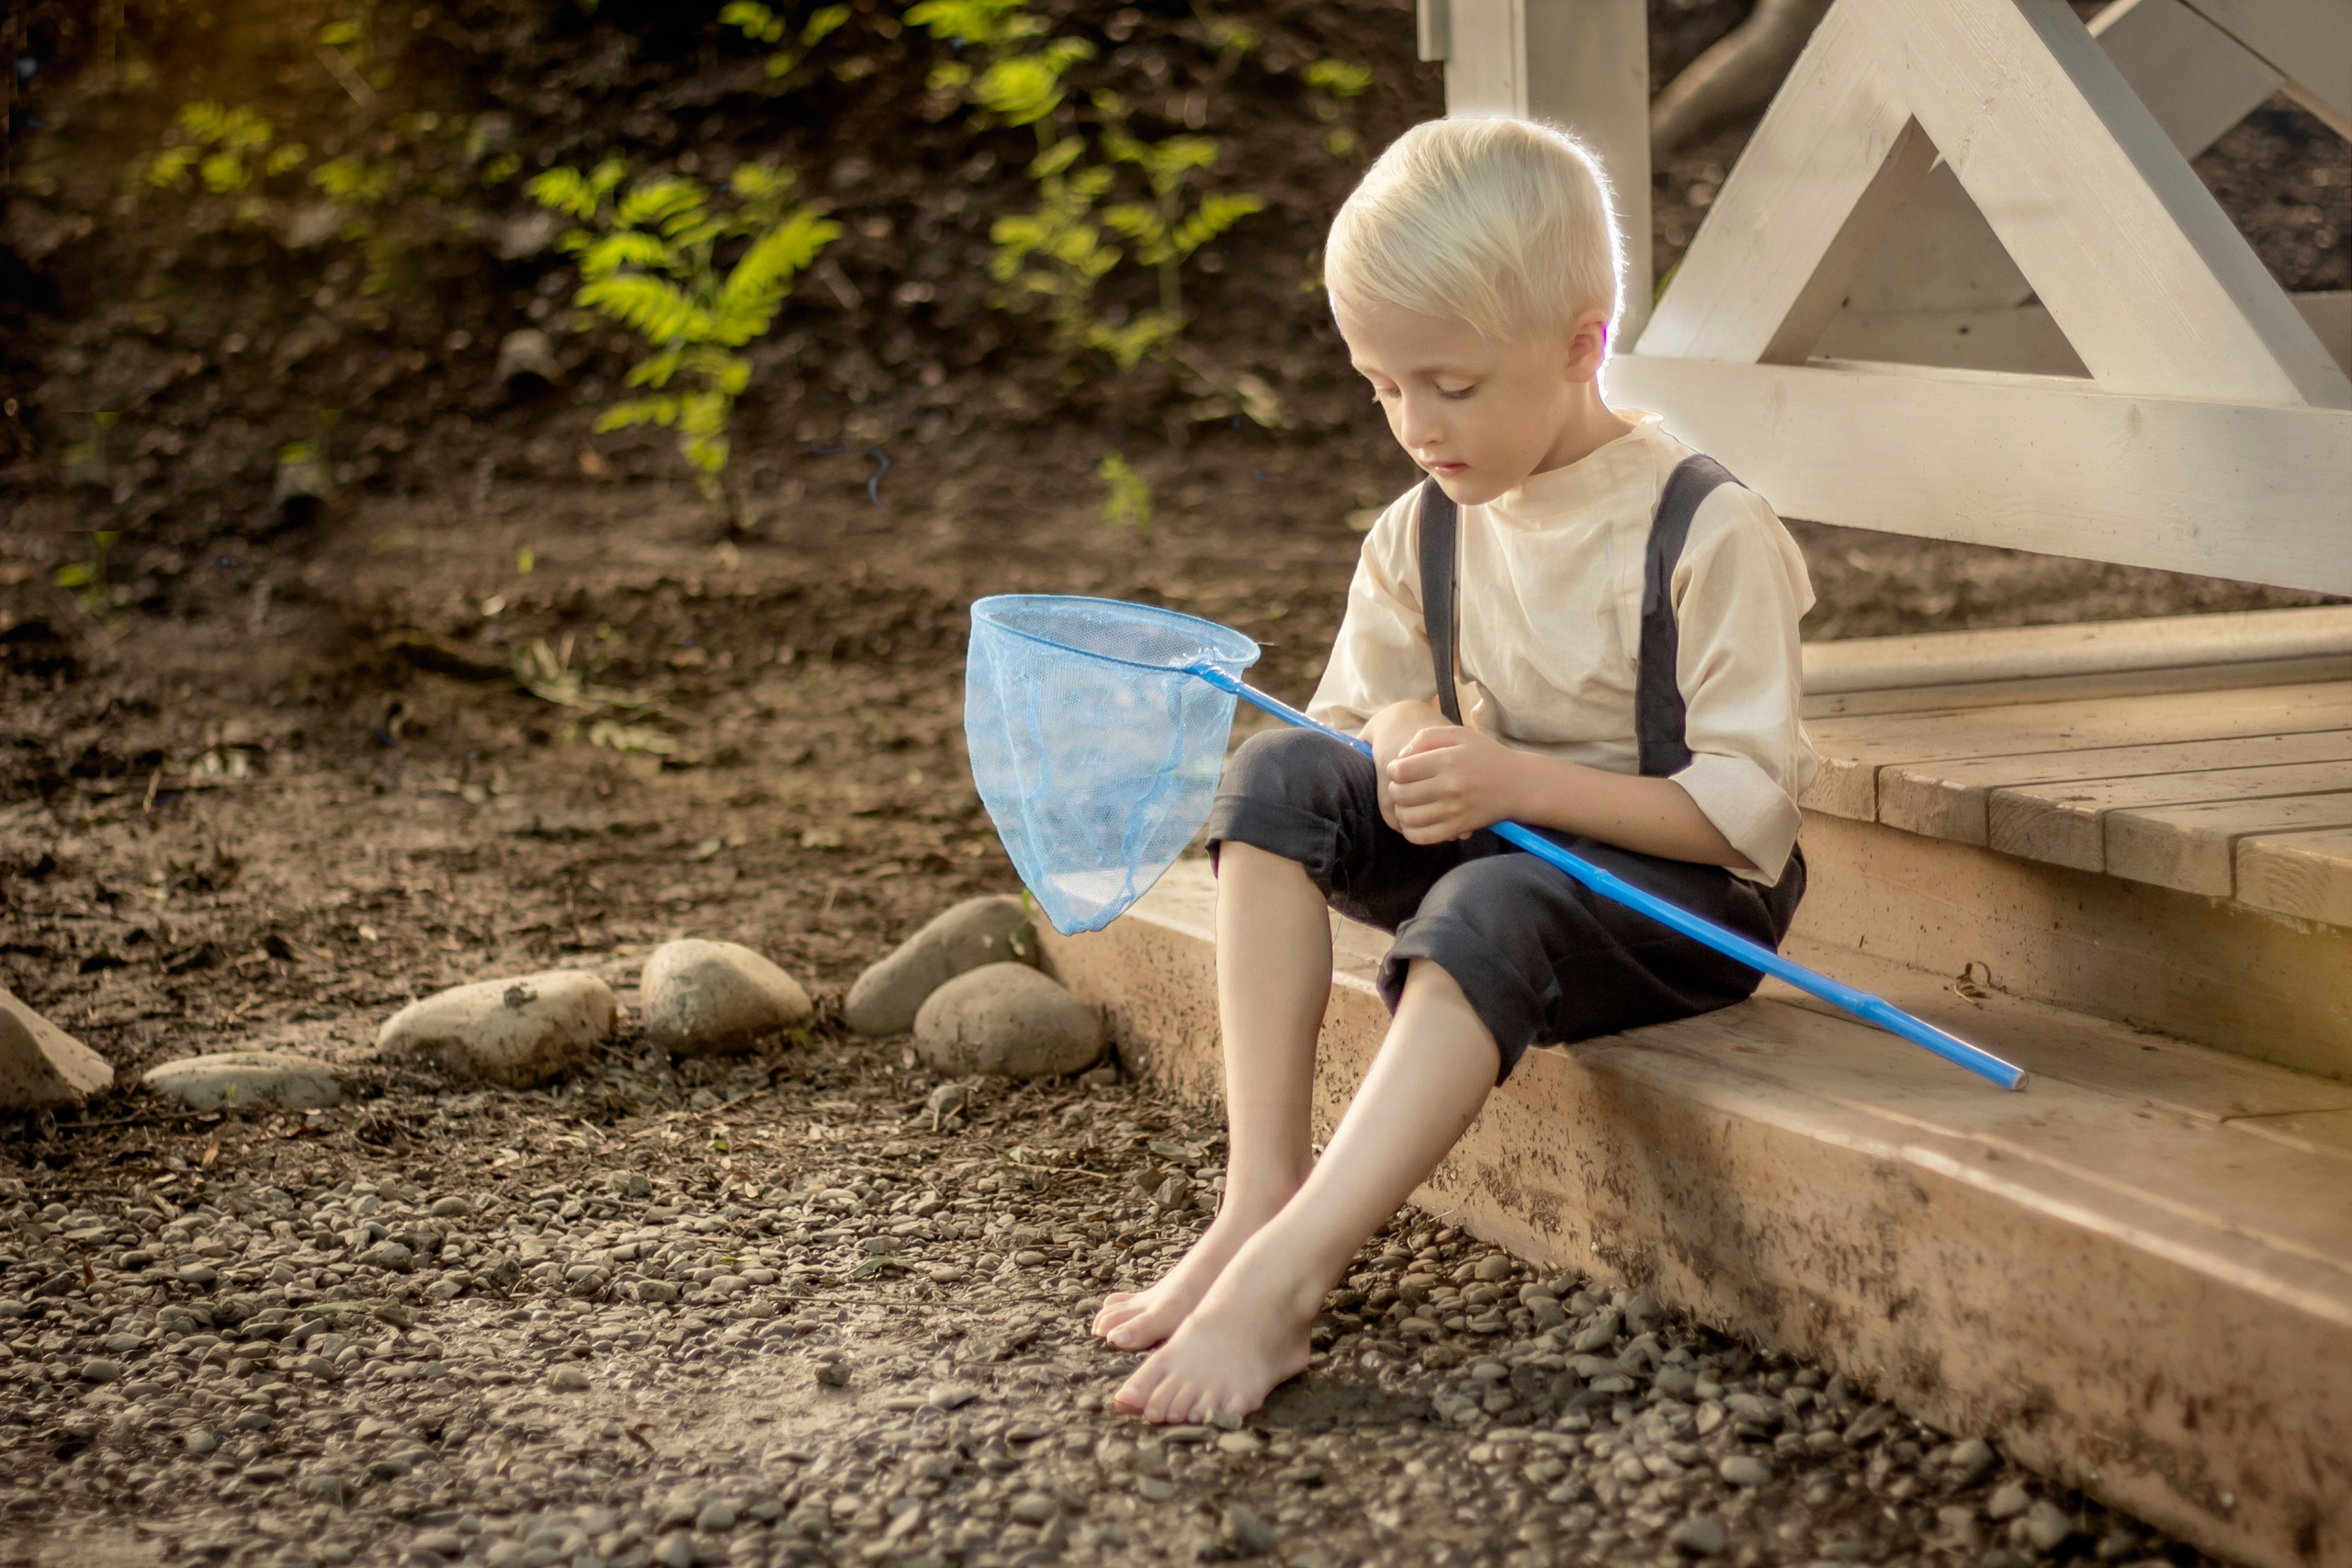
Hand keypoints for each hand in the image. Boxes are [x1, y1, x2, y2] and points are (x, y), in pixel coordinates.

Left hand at [1385, 721, 1521, 844]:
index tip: (1400, 769)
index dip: (1393, 770)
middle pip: (1400, 794)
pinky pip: (1423, 837)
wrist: (1519, 784)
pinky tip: (1414, 822)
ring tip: (1408, 804)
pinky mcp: (1459, 827)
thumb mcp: (1459, 734)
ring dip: (1401, 811)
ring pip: (1407, 817)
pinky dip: (1411, 832)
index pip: (1400, 770)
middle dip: (1394, 790)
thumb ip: (1426, 737)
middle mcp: (1449, 786)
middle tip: (1403, 787)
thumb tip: (1400, 756)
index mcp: (1447, 760)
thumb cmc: (1486, 756)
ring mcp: (1454, 810)